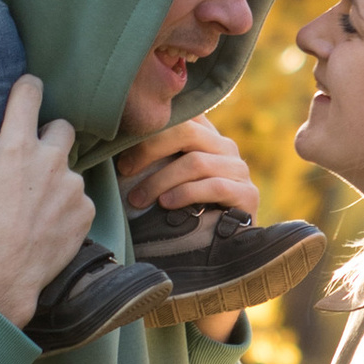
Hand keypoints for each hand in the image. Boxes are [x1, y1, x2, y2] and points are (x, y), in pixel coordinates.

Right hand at [0, 77, 95, 328]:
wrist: (2, 277)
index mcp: (17, 147)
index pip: (29, 94)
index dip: (28, 87)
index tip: (28, 89)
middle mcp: (51, 160)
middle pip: (62, 128)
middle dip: (50, 137)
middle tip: (32, 160)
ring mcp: (73, 186)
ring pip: (70, 169)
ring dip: (57, 178)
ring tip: (34, 204)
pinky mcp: (86, 211)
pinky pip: (79, 199)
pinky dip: (66, 206)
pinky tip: (47, 223)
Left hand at [117, 116, 257, 217]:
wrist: (217, 249)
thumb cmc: (182, 210)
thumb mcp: (165, 177)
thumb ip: (153, 157)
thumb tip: (115, 143)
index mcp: (205, 136)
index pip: (182, 115)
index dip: (151, 127)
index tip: (122, 149)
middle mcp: (225, 147)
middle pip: (186, 132)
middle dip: (150, 150)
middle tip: (125, 170)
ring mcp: (239, 169)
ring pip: (196, 162)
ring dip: (161, 180)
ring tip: (138, 199)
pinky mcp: (248, 194)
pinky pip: (216, 186)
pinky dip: (186, 194)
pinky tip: (167, 204)